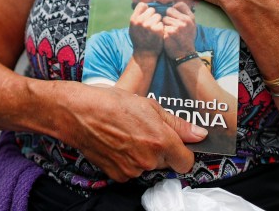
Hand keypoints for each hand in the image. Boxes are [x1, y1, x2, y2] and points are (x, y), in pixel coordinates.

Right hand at [68, 85, 206, 180]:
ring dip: (144, 155)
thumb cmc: (113, 103)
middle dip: (162, 150)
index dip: (183, 152)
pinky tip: (118, 144)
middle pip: (167, 163)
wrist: (79, 113)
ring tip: (128, 134)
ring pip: (149, 167)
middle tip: (145, 131)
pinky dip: (129, 161)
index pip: (186, 162)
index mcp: (161, 140)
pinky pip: (132, 171)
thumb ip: (177, 124)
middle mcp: (149, 159)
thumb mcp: (149, 105)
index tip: (177, 143)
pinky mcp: (118, 175)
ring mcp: (132, 170)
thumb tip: (199, 134)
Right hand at [128, 3, 164, 56]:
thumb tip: (145, 6)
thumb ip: (137, 17)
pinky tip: (157, 33)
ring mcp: (149, 25)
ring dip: (158, 21)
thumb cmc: (139, 39)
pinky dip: (161, 28)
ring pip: (158, 16)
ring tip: (154, 29)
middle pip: (152, 10)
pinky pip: (162, 23)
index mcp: (134, 19)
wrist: (144, 54)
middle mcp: (140, 21)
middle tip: (151, 24)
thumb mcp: (133, 28)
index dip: (146, 9)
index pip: (142, 5)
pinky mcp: (158, 30)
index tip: (146, 16)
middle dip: (153, 16)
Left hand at [162, 1, 196, 58]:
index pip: (179, 4)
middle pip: (169, 10)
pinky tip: (167, 37)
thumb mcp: (191, 25)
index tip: (174, 15)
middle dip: (168, 17)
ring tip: (170, 32)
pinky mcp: (168, 33)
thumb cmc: (186, 38)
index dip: (174, 8)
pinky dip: (162, 31)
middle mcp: (184, 21)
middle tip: (171, 26)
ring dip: (164, 25)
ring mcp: (176, 27)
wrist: (185, 54)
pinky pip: (161, 27)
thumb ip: (184, 15)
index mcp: (190, 18)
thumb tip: (174, 5)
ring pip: (163, 19)